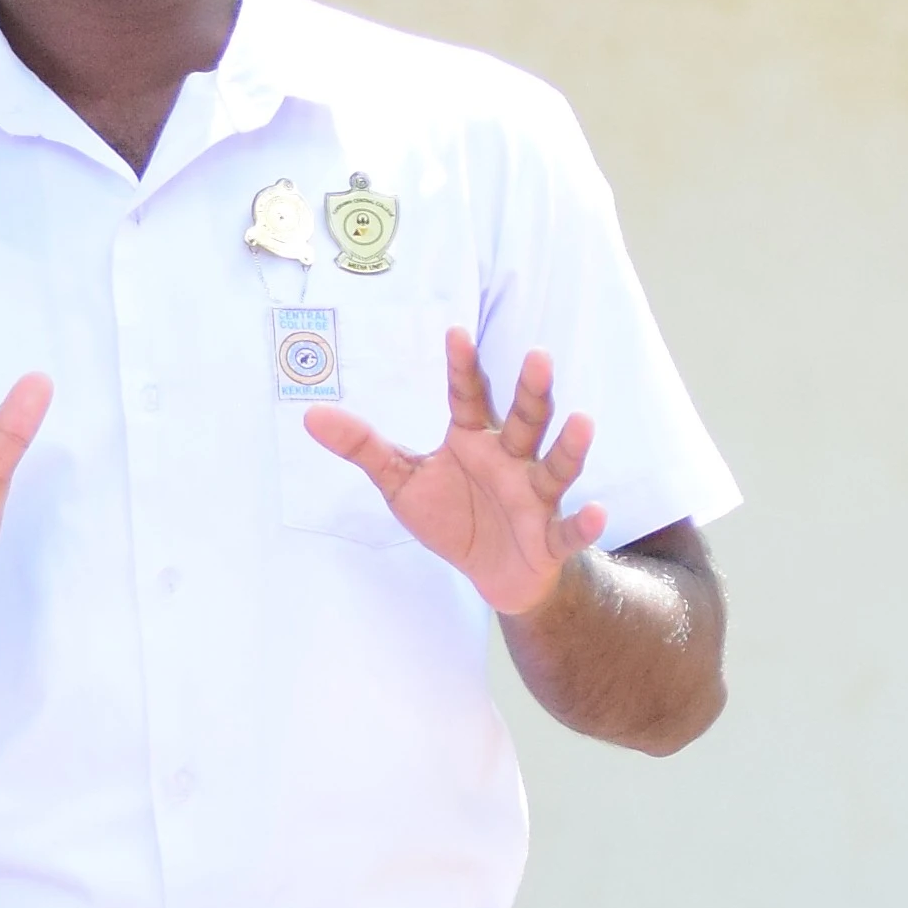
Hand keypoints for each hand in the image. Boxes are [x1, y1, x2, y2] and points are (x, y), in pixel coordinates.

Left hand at [304, 332, 606, 619]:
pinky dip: (586, 523)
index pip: (468, 398)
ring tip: (582, 421)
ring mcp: (535, 497)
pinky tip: (597, 512)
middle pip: (526, 419)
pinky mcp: (551, 538)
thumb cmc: (454, 517)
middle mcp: (511, 459)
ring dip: (570, 447)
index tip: (455, 333)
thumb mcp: (402, 483)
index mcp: (474, 440)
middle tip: (538, 356)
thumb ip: (365, 448)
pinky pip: (570, 530)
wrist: (495, 574)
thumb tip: (311, 416)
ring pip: (556, 466)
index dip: (463, 368)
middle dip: (532, 390)